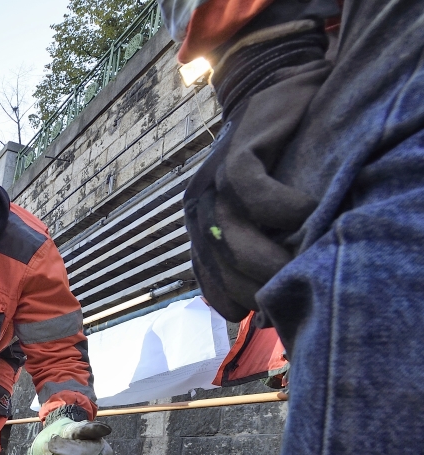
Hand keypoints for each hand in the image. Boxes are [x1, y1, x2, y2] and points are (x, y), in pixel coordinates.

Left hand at [183, 22, 329, 320]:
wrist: (277, 87)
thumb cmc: (282, 158)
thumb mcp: (264, 209)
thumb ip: (261, 244)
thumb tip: (273, 304)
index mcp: (203, 225)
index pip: (207, 278)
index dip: (231, 299)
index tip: (261, 314)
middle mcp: (201, 205)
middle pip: (219, 260)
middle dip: (252, 283)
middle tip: (290, 294)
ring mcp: (215, 178)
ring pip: (230, 230)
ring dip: (265, 253)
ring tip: (300, 262)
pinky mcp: (236, 150)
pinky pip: (247, 186)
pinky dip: (277, 205)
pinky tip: (306, 211)